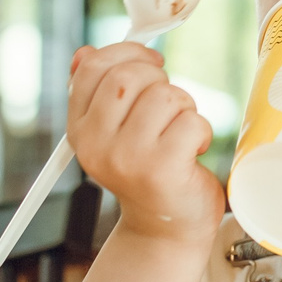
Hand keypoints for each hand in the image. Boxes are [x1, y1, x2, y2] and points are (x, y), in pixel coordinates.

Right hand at [68, 43, 221, 249]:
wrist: (164, 229)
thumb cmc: (146, 172)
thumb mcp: (114, 132)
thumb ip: (99, 93)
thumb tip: (84, 54)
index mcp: (80, 130)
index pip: (92, 67)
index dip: (126, 53)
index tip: (151, 63)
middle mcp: (96, 144)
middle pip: (128, 76)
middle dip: (159, 80)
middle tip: (169, 106)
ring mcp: (128, 158)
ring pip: (165, 96)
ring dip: (184, 107)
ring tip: (180, 132)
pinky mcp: (162, 169)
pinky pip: (191, 121)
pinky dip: (201, 130)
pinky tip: (192, 150)